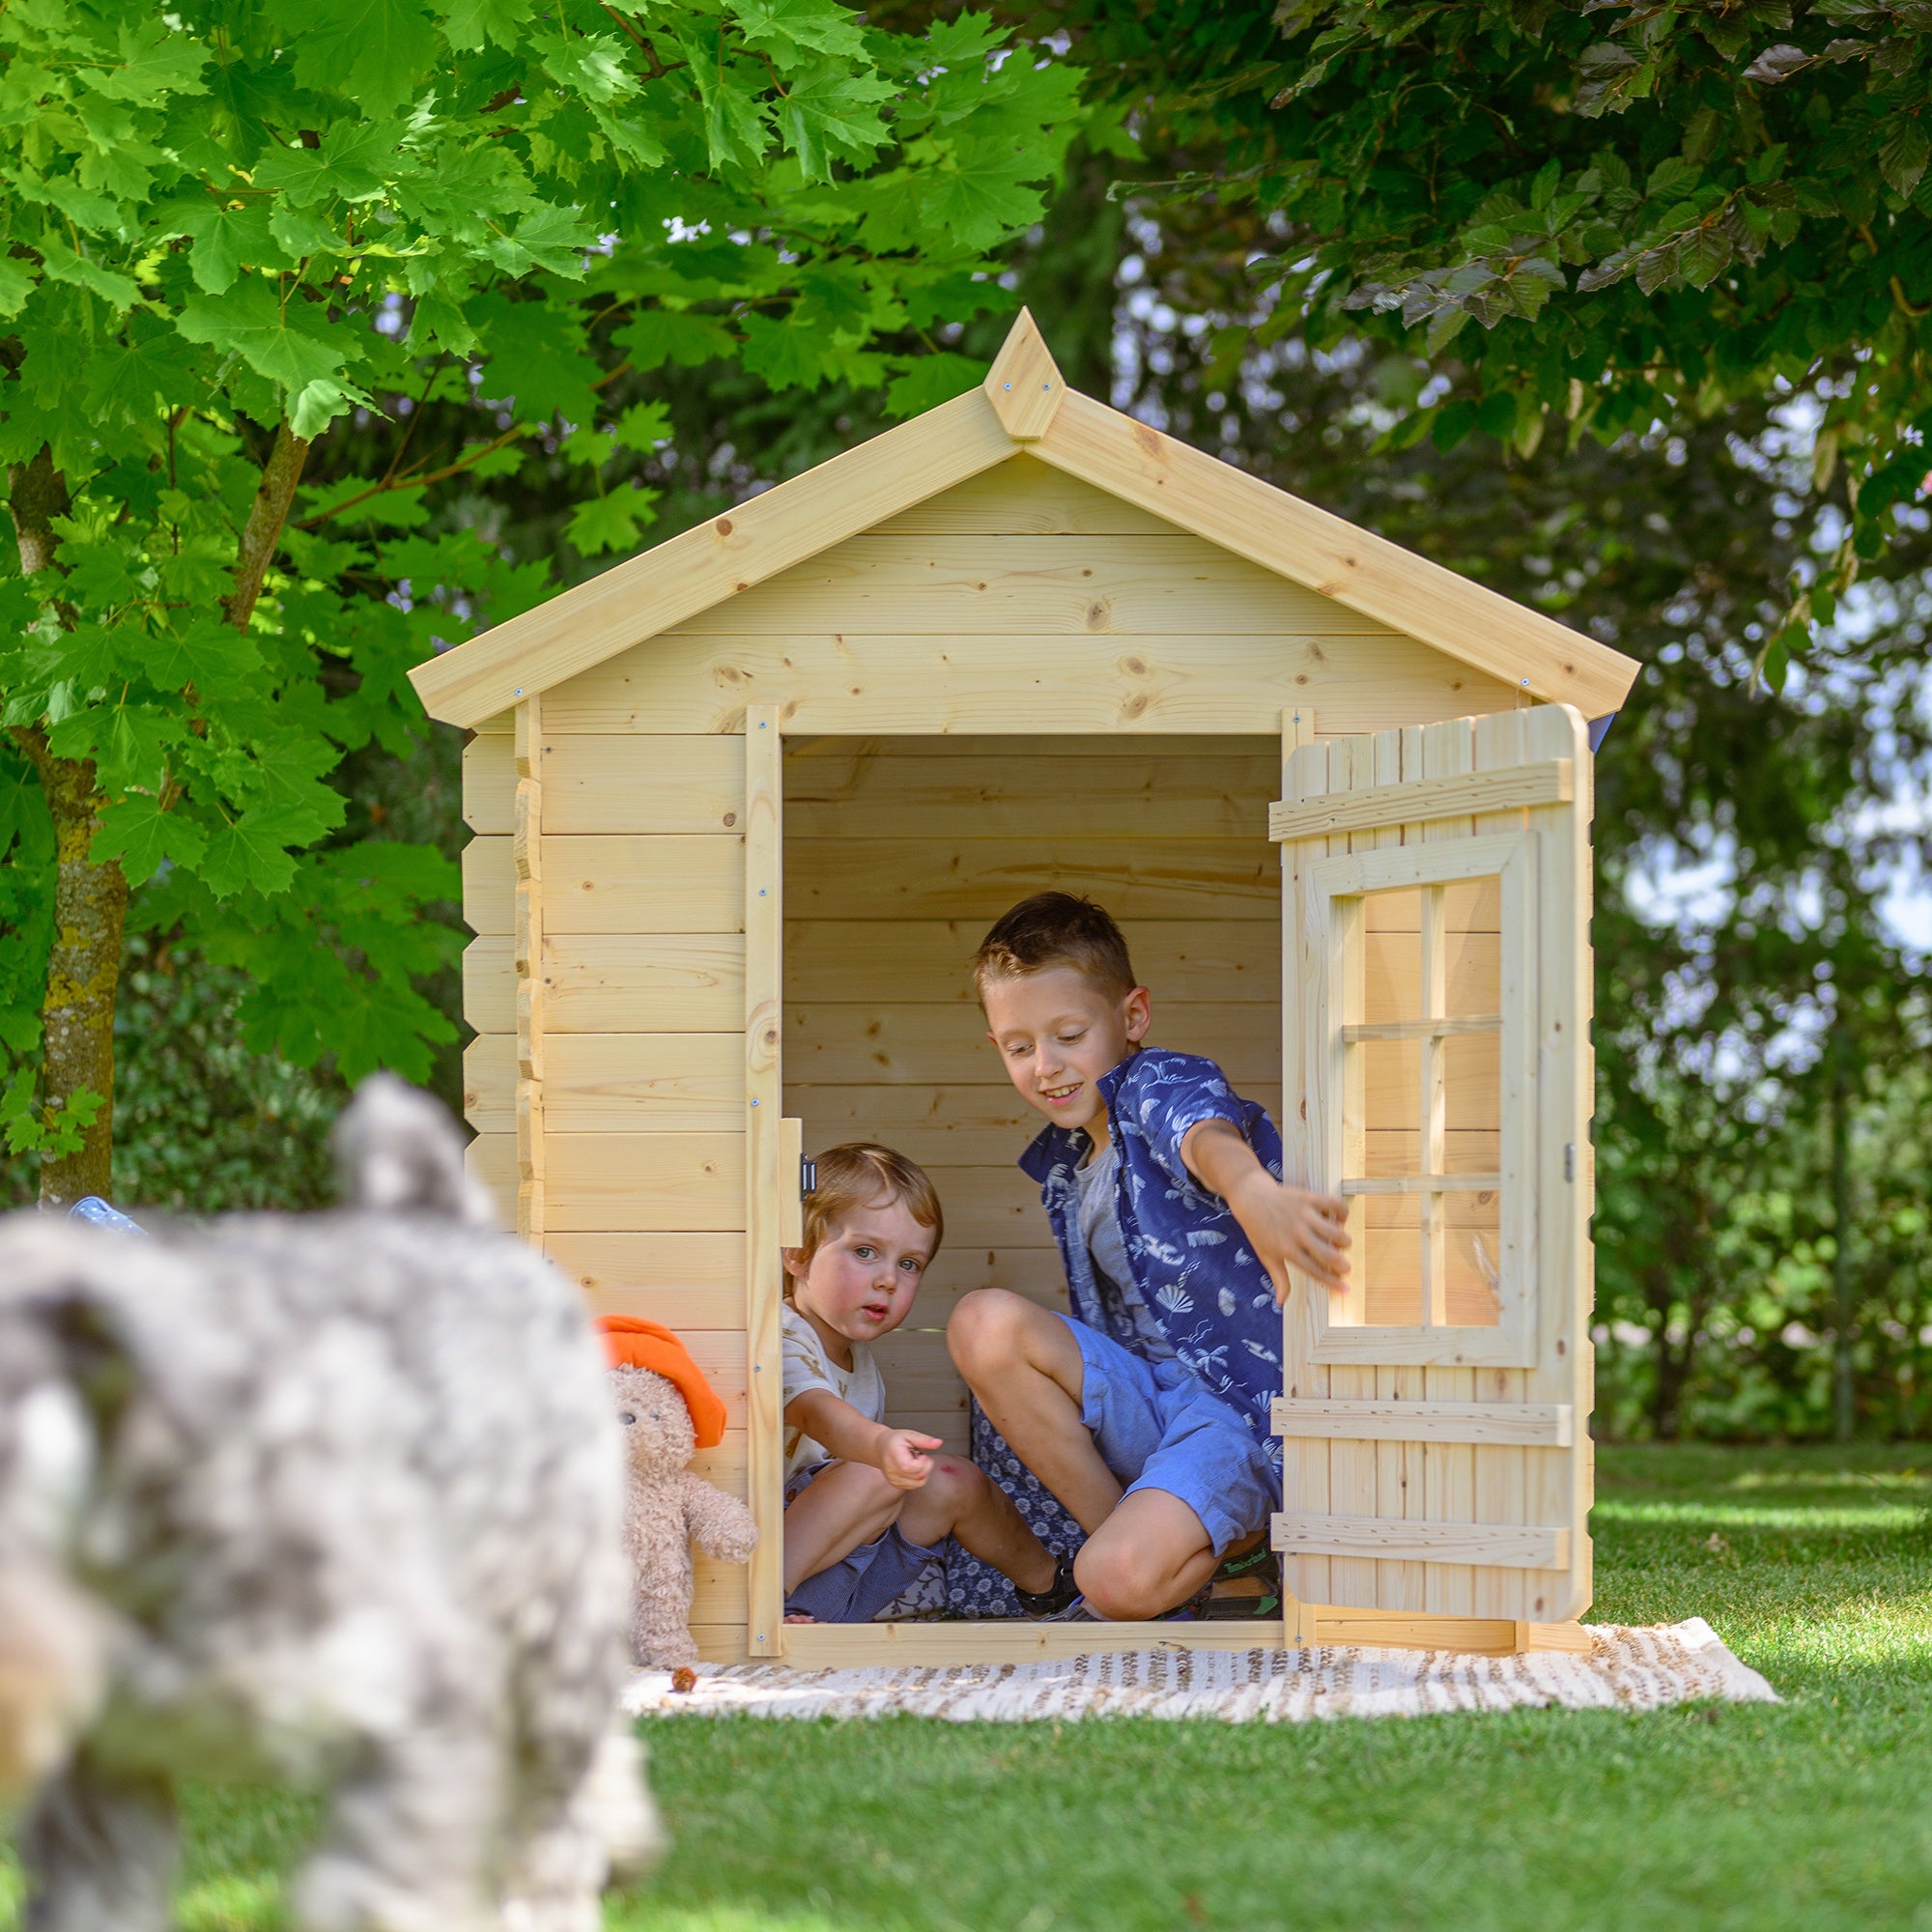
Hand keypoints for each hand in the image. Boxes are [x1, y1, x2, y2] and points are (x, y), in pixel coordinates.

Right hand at [879, 1429, 942, 1489]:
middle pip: (919, 1477)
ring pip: (919, 1483)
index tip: (921, 1454)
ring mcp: (893, 1480)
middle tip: (919, 1455)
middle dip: (926, 1466)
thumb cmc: (894, 1440)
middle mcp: (892, 1471)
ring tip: (916, 1461)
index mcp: (893, 1456)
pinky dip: (919, 1477)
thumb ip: (924, 1440)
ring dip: (924, 1472)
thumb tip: (939, 1443)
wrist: (880, 1448)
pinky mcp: (896, 1485)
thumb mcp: (909, 1434)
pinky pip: (915, 1485)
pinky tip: (913, 1468)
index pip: (910, 1468)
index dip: (922, 1462)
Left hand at [1228, 1170, 1351, 1306]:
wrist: (1250, 1197)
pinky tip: (1339, 1219)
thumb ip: (1278, 1278)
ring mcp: (1303, 1215)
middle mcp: (1297, 1234)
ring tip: (1341, 1242)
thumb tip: (1282, 1302)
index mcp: (1287, 1251)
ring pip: (1336, 1232)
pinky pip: (1335, 1205)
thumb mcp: (1266, 1255)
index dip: (1333, 1282)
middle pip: (1330, 1254)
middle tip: (1345, 1266)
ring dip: (1344, 1240)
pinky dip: (1343, 1213)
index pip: (1315, 1271)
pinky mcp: (1308, 1198)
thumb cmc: (1258, 1229)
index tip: (1346, 1289)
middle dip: (1343, 1265)